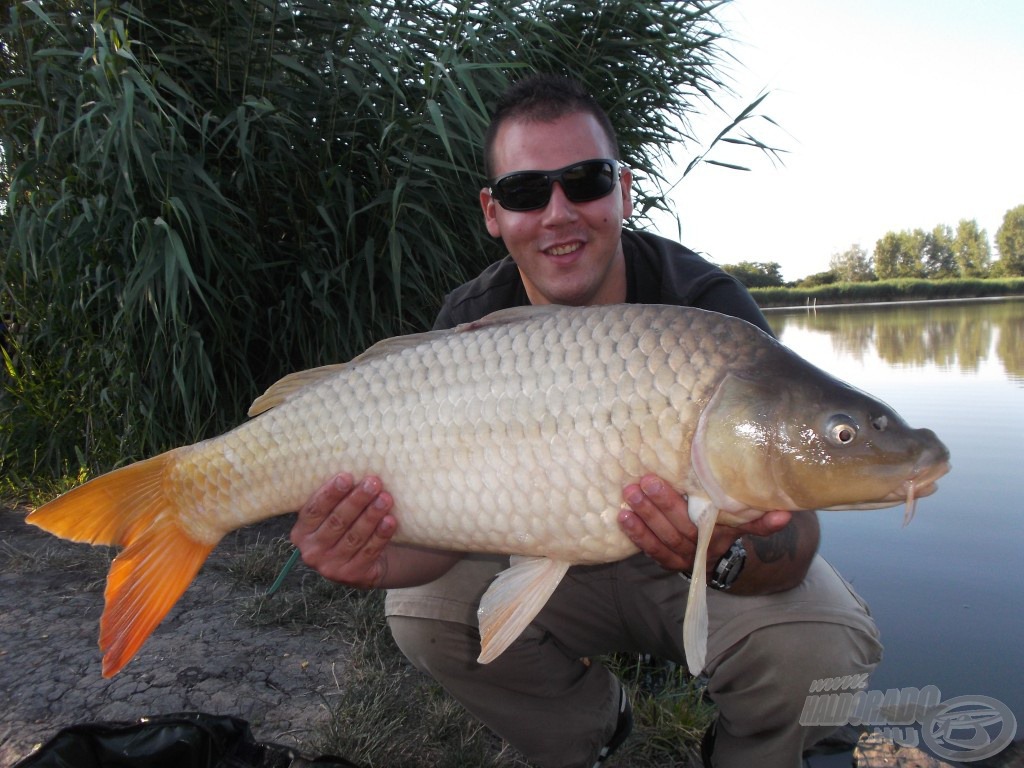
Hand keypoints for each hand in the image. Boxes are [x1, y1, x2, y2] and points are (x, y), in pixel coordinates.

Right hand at [290, 473, 396, 587]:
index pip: (314, 510)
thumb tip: (352, 467)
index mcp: (301, 532)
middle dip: (357, 500)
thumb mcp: (330, 515)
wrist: (360, 563)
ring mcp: (330, 567)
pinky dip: (380, 536)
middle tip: (373, 483)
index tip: (347, 476)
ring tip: (385, 498)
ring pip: (354, 536)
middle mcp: (311, 551)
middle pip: (337, 521)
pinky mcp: (351, 576)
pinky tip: (390, 521)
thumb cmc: (344, 528)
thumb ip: (333, 500)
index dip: (331, 493)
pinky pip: (368, 552)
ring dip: (371, 515)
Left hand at [618, 474, 792, 573]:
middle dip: (665, 504)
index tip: (744, 505)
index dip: (747, 520)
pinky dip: (637, 534)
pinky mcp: (666, 561)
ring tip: (631, 494)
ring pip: (664, 538)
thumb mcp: (740, 522)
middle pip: (684, 528)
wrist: (711, 558)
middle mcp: (704, 548)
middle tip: (648, 481)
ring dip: (646, 516)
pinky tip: (623, 517)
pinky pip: (651, 550)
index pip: (734, 526)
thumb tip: (787, 513)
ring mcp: (683, 557)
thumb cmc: (721, 528)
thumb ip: (759, 518)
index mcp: (723, 534)